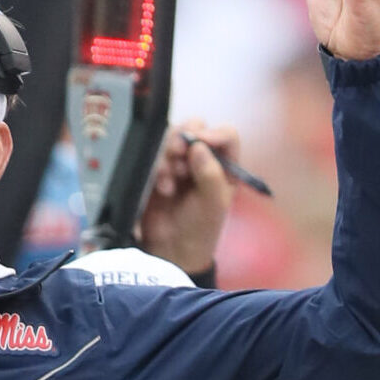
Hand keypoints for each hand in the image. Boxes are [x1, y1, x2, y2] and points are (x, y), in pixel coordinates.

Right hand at [139, 120, 238, 274]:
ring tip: (171, 182)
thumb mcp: (213, 203)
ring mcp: (178, 163)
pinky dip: (158, 168)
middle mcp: (202, 159)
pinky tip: (163, 189)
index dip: (213, 133)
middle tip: (179, 156)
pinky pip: (154, 155)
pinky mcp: (157, 170)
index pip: (225, 135)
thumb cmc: (200, 228)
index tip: (200, 142)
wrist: (171, 250)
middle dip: (184, 140)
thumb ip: (210, 173)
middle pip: (194, 128)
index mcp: (225, 165)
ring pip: (171, 139)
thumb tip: (198, 145)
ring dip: (169, 157)